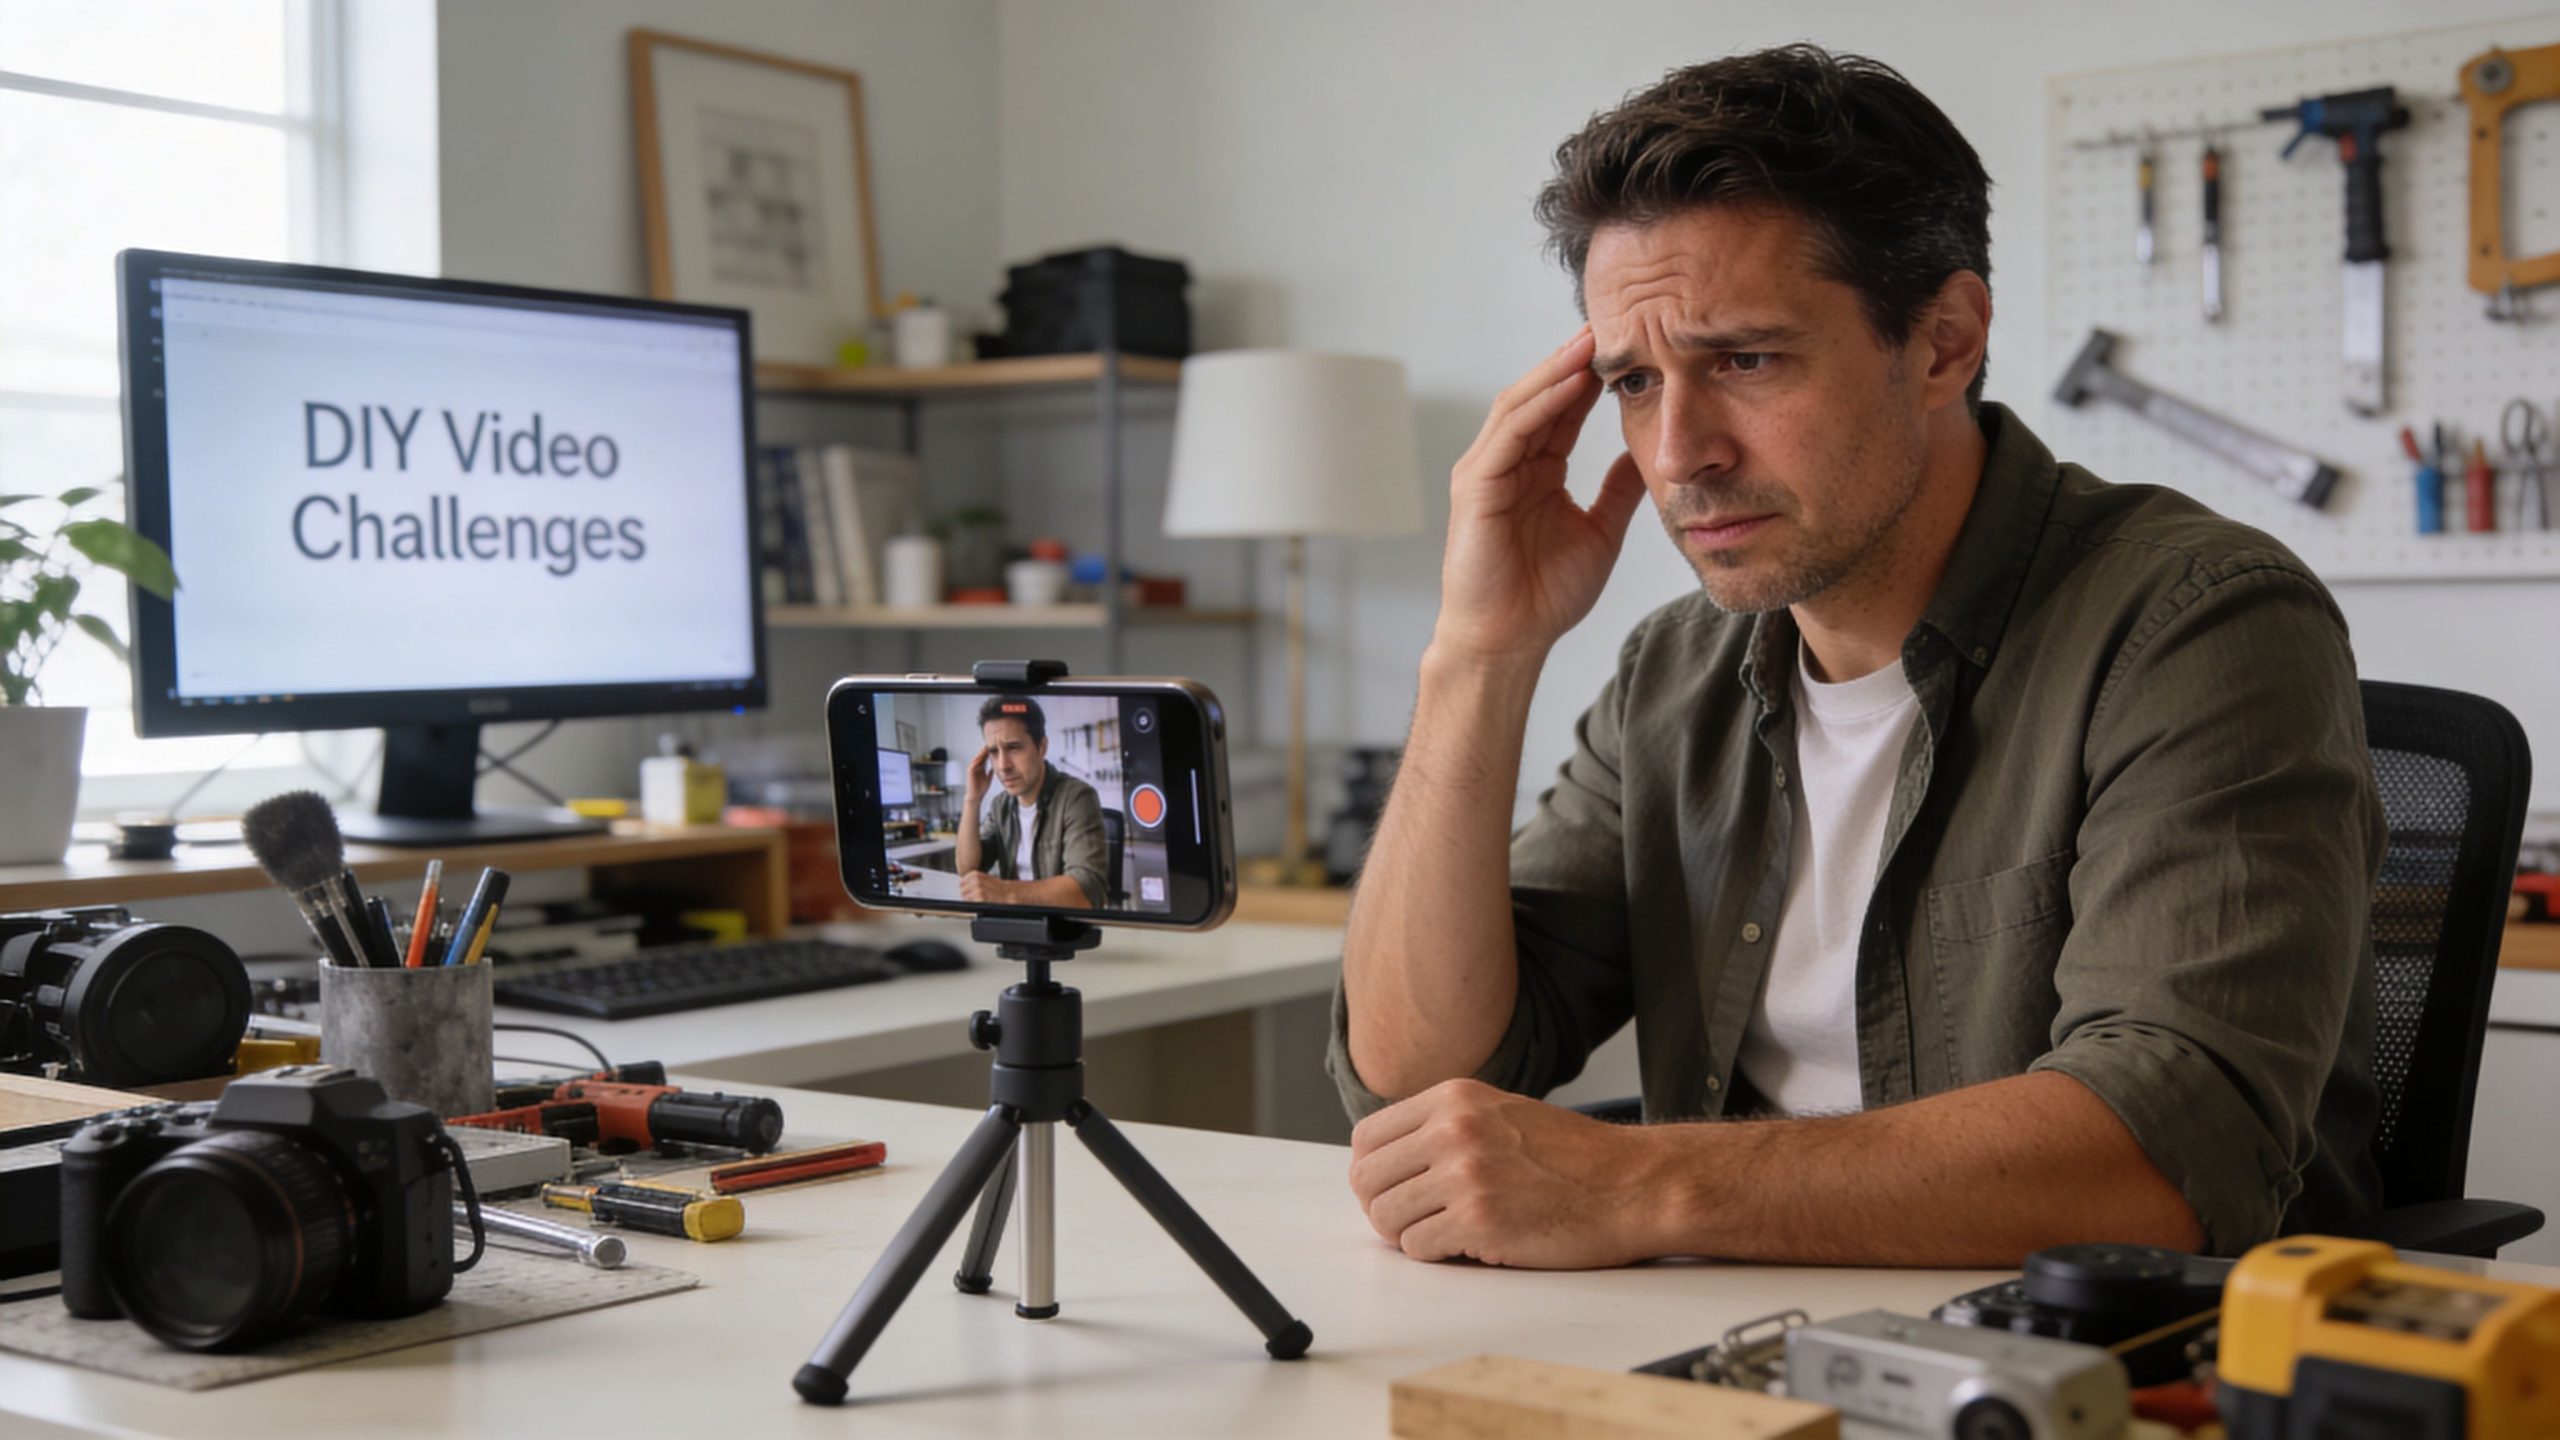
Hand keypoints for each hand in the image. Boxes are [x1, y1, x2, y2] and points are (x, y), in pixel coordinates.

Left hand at [958, 871, 1013, 904]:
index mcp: (975, 874)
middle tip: (978, 896)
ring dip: (971, 901)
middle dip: (968, 895)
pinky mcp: (980, 899)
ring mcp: (977, 890)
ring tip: (982, 899)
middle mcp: (975, 881)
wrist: (1009, 894)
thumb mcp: (984, 879)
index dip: (967, 888)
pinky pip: (971, 904)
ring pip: (966, 899)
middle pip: (962, 891)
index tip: (973, 891)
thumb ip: (972, 881)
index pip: (961, 883)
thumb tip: (962, 887)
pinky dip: (975, 905)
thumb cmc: (998, 888)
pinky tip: (983, 903)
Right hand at [963, 745, 995, 806]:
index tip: (996, 746)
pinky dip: (977, 759)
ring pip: (977, 758)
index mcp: (980, 767)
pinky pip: (974, 763)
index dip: (990, 751)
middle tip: (991, 742)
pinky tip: (982, 755)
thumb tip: (995, 767)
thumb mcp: (988, 777)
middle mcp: (975, 766)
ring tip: (986, 746)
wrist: (976, 796)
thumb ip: (990, 772)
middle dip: (986, 749)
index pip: (985, 757)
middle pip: (981, 755)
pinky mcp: (970, 771)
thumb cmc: (981, 788)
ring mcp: (971, 768)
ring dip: (981, 752)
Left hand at [1347, 1078, 1667, 1267]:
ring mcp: (1465, 1175)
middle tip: (1414, 1221)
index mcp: (1453, 1099)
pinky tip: (1470, 1245)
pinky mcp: (1479, 1221)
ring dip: (1410, 1235)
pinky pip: (1418, 1248)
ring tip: (1446, 1234)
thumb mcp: (1500, 1113)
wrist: (1632, 1185)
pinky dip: (1437, 1255)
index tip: (1394, 1189)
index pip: (1366, 1138)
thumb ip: (1445, 1126)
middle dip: (1384, 1208)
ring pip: (1386, 1218)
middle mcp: (1453, 1130)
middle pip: (1366, 1180)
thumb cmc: (1573, 1157)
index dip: (1374, 1172)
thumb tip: (1388, 1161)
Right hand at [1433, 329, 1648, 664]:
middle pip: (1541, 395)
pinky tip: (1568, 384)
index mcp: (1535, 470)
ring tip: (1590, 340)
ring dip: (1556, 371)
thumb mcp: (1600, 531)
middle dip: (1573, 359)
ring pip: (1521, 405)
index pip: (1564, 409)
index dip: (1594, 377)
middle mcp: (1508, 463)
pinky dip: (1539, 405)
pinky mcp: (1475, 487)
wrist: (1510, 642)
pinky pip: (1509, 434)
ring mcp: (1487, 471)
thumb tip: (1649, 454)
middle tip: (1611, 322)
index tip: (1631, 345)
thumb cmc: (1545, 596)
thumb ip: (1618, 490)